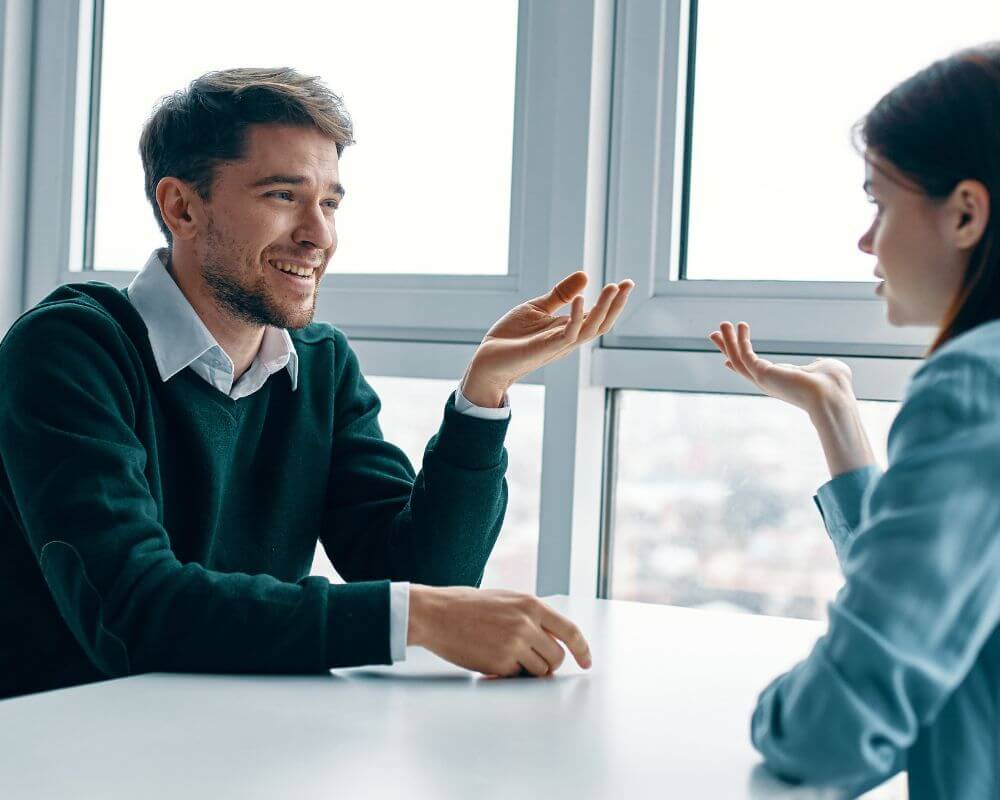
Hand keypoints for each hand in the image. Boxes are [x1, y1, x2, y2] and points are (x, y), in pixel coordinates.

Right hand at [407, 586, 591, 676]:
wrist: (435, 614)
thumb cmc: (467, 606)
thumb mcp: (505, 599)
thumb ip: (530, 615)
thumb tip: (551, 639)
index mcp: (530, 604)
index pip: (570, 631)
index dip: (583, 649)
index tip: (587, 662)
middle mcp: (526, 624)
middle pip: (557, 657)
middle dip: (548, 663)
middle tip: (530, 660)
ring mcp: (513, 645)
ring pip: (540, 671)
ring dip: (528, 670)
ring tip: (505, 656)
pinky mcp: (499, 664)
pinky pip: (516, 678)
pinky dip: (508, 674)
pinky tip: (490, 659)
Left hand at [461, 272, 634, 407]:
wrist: (488, 359)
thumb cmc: (511, 337)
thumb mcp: (538, 308)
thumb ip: (561, 295)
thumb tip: (585, 275)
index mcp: (568, 329)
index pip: (598, 316)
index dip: (613, 301)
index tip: (627, 283)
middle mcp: (568, 339)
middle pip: (601, 323)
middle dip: (616, 304)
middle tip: (629, 284)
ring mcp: (559, 345)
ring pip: (591, 329)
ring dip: (604, 309)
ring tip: (613, 287)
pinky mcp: (546, 348)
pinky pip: (568, 334)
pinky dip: (577, 317)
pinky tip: (581, 299)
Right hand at [710, 321, 875, 477]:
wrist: (832, 396)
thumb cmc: (835, 385)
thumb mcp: (825, 369)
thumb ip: (818, 365)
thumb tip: (819, 364)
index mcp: (781, 382)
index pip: (754, 372)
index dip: (740, 364)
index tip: (727, 360)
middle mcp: (769, 382)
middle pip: (740, 365)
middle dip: (727, 348)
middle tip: (715, 334)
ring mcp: (764, 380)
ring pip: (738, 359)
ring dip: (728, 341)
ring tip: (723, 324)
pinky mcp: (762, 374)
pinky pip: (744, 355)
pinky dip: (739, 340)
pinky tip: (741, 326)